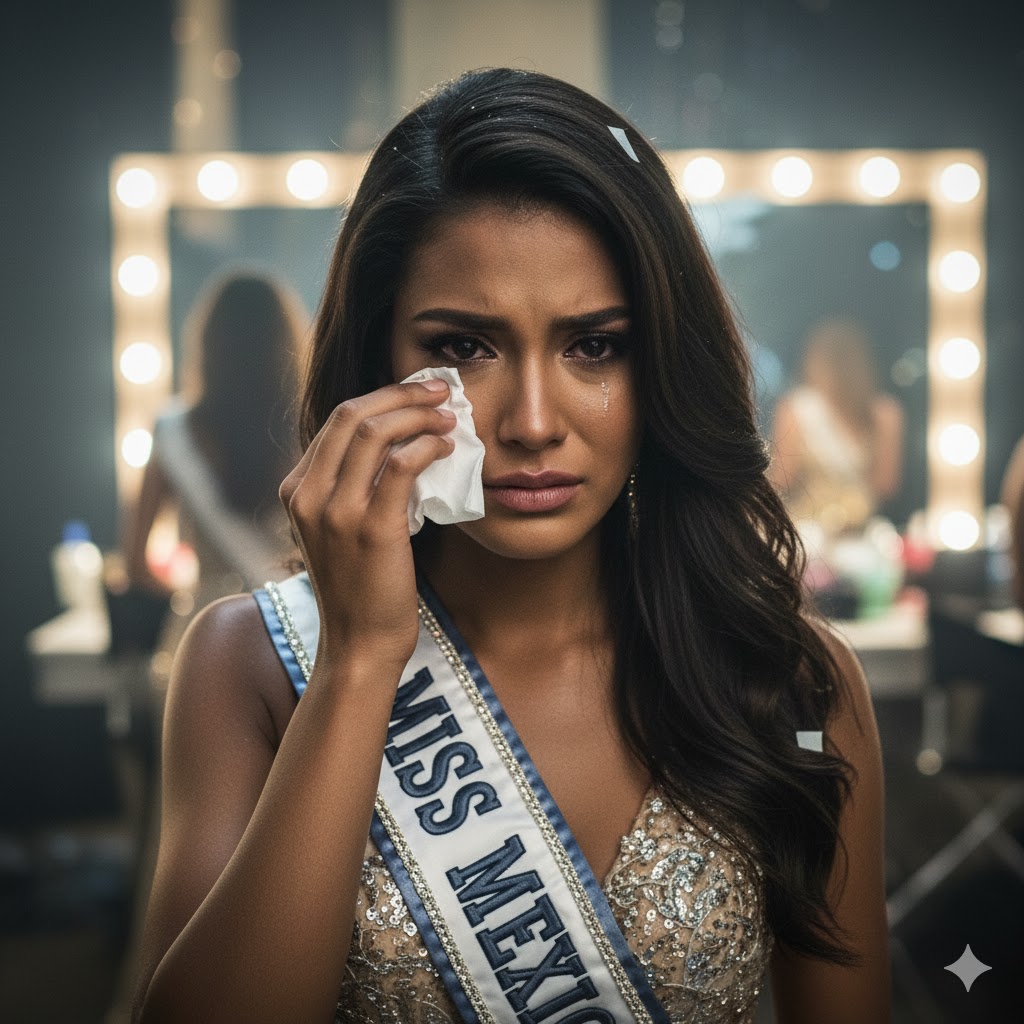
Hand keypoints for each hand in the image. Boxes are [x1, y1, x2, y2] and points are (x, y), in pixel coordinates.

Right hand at [279, 380, 454, 675]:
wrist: (360, 644)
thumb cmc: (360, 587)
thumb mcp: (339, 530)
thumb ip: (351, 487)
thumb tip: (399, 443)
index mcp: (296, 490)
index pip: (337, 420)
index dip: (383, 397)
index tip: (417, 393)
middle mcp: (306, 495)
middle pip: (351, 414)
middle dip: (401, 394)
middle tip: (440, 391)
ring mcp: (335, 512)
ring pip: (374, 432)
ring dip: (419, 414)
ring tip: (449, 416)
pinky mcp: (370, 528)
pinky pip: (400, 466)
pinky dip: (427, 446)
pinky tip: (446, 447)